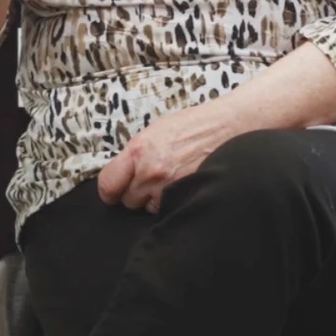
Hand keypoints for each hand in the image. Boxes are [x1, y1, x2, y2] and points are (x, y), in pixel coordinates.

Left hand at [97, 99, 236, 213]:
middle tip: (151, 180)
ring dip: (154, 200)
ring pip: (147, 209)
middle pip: (127, 201)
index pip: (108, 184)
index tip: (114, 191)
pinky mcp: (186, 198)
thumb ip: (135, 154)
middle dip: (136, 193)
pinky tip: (181, 187)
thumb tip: (121, 173)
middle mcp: (151, 172)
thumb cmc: (194, 125)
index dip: (110, 190)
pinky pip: (168, 210)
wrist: (228, 127)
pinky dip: (172, 203)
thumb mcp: (156, 132)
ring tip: (171, 181)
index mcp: (138, 151)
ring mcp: (169, 189)